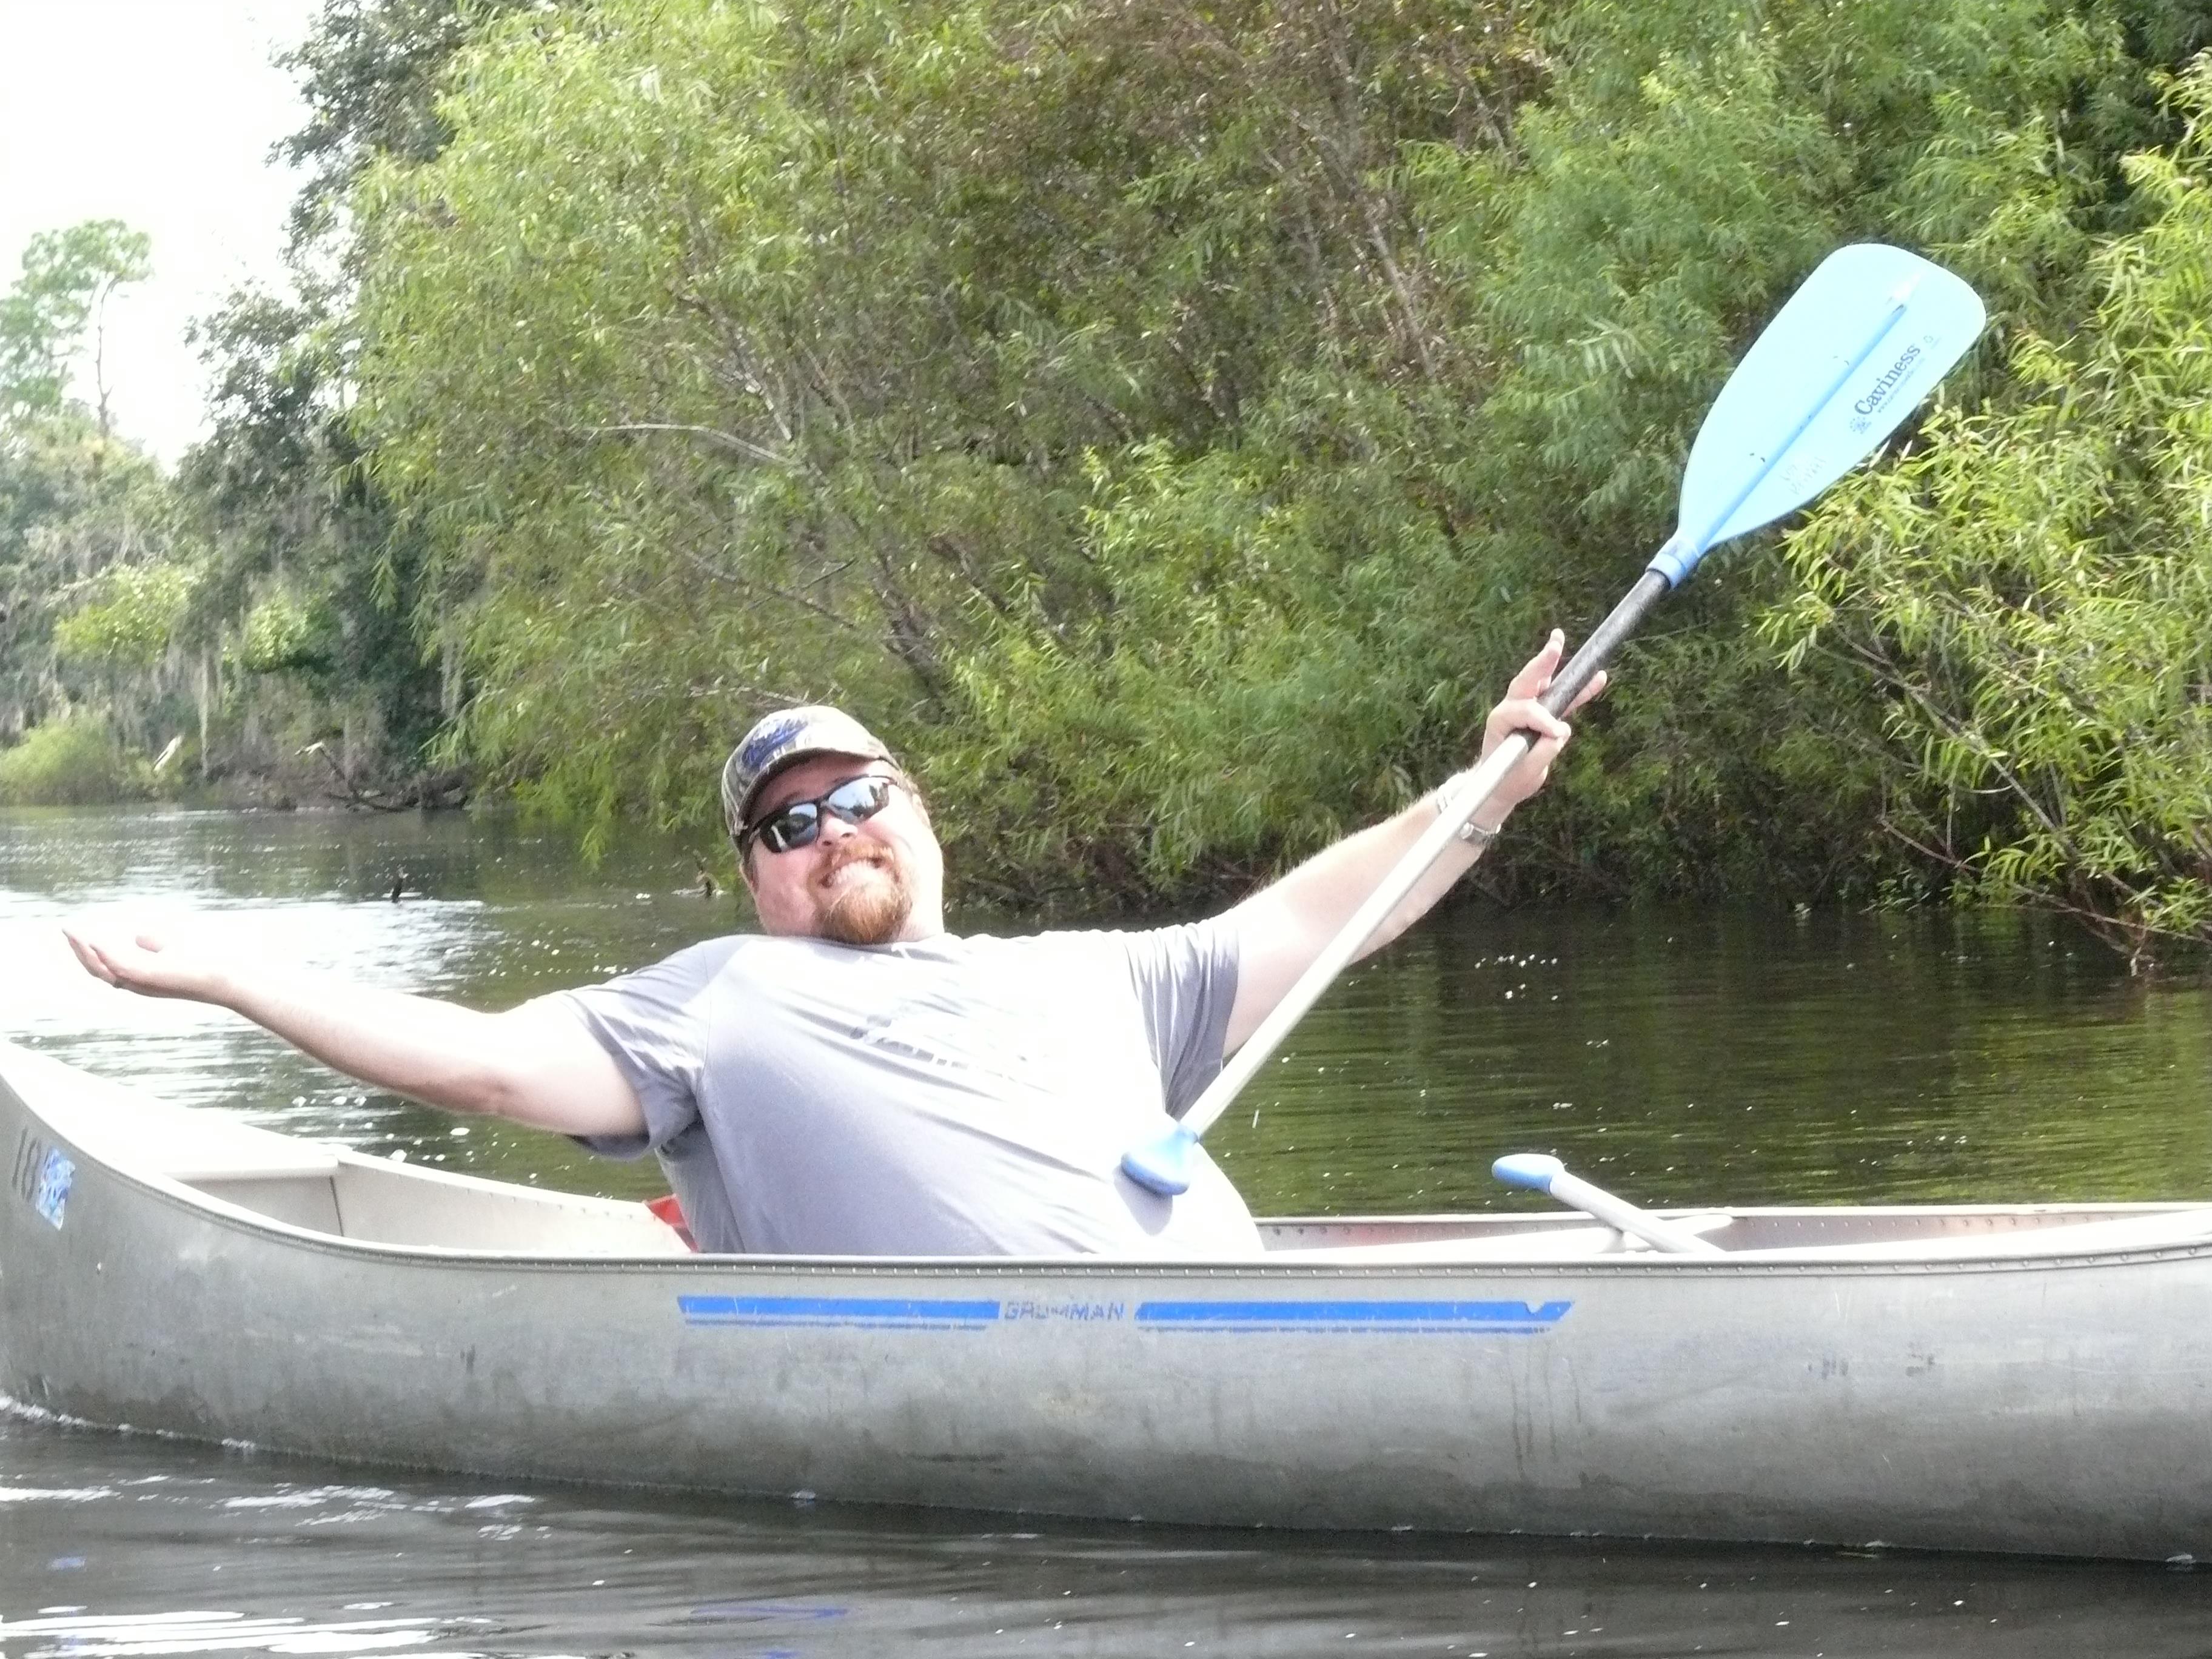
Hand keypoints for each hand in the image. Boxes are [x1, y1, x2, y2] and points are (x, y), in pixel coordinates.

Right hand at [63, 925, 231, 1004]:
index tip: (74, 933)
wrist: (224, 979)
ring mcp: (142, 983)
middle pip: (97, 970)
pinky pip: (122, 968)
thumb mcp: (171, 948)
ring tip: (73, 932)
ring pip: (103, 970)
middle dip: (78, 950)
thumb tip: (138, 936)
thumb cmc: (201, 964)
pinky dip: (106, 955)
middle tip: (66, 930)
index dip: (86, 952)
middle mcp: (136, 983)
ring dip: (85, 950)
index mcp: (138, 977)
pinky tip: (95, 941)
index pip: (103, 966)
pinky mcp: (152, 978)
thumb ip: (153, 943)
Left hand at [1472, 629, 1606, 821]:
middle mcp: (1511, 708)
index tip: (1559, 733)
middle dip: (1542, 662)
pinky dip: (1578, 689)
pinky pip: (1563, 699)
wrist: (1502, 786)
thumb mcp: (1525, 772)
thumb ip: (1542, 752)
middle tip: (1554, 643)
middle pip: (1528, 680)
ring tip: (1559, 637)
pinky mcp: (1543, 715)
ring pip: (1543, 683)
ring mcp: (1527, 709)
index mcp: (1501, 720)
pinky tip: (1597, 678)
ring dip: (1554, 662)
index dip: (1544, 720)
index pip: (1526, 711)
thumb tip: (1562, 732)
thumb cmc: (1508, 779)